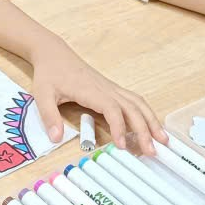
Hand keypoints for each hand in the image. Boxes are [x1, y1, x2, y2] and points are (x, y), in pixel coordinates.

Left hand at [29, 35, 162, 153]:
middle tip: (152, 151)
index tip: (122, 146)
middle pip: (132, 108)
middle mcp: (106, 88)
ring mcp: (111, 88)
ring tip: (163, 139)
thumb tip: (56, 138)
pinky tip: (151, 125)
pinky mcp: (111, 89)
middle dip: (144, 129)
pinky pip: (133, 100)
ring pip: (137, 103)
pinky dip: (145, 113)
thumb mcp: (42, 95)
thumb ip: (49, 117)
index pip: (112, 109)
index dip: (119, 127)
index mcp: (91, 90)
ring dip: (151, 121)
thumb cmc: (49, 73)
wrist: (54, 54)